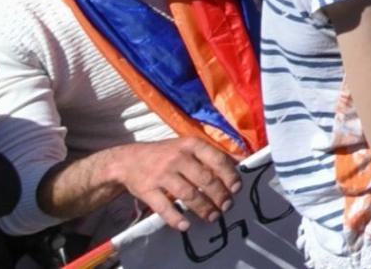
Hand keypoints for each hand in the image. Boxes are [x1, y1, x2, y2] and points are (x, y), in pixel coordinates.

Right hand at [98, 136, 242, 230]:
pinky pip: (163, 207)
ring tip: (213, 217)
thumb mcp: (189, 146)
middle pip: (205, 179)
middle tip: (227, 206)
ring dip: (203, 208)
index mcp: (191, 145)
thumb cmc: (166, 154)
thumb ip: (212, 154)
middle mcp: (177, 158)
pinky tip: (185, 226)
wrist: (128, 160)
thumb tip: (242, 161)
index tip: (237, 188)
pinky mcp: (146, 190)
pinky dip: (175, 218)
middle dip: (219, 195)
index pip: (217, 159)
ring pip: (188, 194)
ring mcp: (161, 174)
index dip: (229, 175)